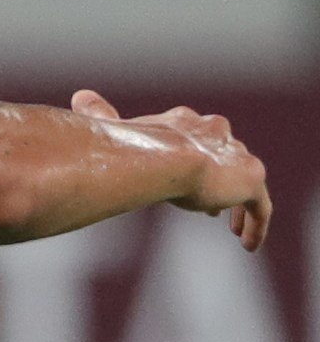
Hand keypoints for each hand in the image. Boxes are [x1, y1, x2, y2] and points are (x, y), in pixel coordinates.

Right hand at [72, 90, 270, 250]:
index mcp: (182, 122)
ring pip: (244, 179)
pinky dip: (256, 224)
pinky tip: (249, 244)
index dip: (191, 156)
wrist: (163, 159)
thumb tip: (80, 96)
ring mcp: (236, 155)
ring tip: (234, 229)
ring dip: (240, 203)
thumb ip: (101, 115)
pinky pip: (260, 206)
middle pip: (225, 154)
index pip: (194, 136)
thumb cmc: (131, 146)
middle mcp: (214, 132)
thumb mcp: (112, 129)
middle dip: (221, 176)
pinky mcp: (250, 181)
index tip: (187, 179)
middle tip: (212, 209)